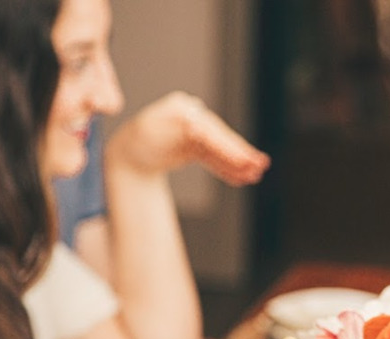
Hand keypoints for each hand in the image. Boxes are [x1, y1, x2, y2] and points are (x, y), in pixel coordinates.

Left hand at [106, 92, 269, 184]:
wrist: (129, 153)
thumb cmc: (136, 143)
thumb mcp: (152, 135)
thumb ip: (176, 129)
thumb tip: (197, 124)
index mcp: (181, 109)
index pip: (209, 131)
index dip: (228, 147)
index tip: (243, 160)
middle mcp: (192, 116)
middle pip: (220, 138)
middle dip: (240, 155)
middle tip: (260, 165)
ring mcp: (196, 130)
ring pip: (220, 149)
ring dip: (238, 164)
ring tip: (256, 174)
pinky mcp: (197, 144)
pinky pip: (214, 158)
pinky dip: (226, 169)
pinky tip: (241, 178)